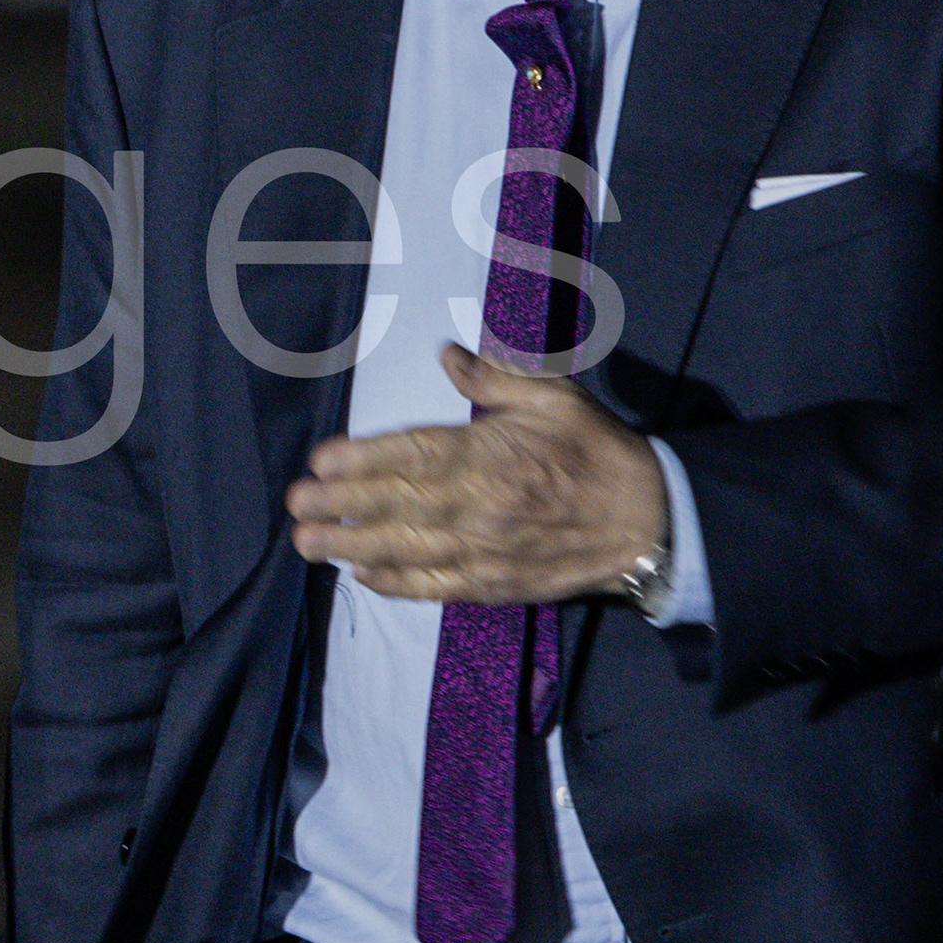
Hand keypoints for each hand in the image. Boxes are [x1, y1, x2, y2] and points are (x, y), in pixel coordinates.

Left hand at [287, 340, 668, 605]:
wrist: (647, 520)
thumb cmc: (595, 450)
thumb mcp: (553, 397)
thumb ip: (495, 377)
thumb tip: (447, 355)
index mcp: (489, 456)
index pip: (411, 456)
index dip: (361, 460)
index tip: (320, 460)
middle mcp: (479, 507)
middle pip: (397, 506)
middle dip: (339, 506)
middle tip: (294, 504)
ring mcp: (485, 551)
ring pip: (406, 551)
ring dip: (352, 548)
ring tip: (307, 543)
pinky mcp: (495, 584)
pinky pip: (436, 588)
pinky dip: (396, 585)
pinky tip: (362, 576)